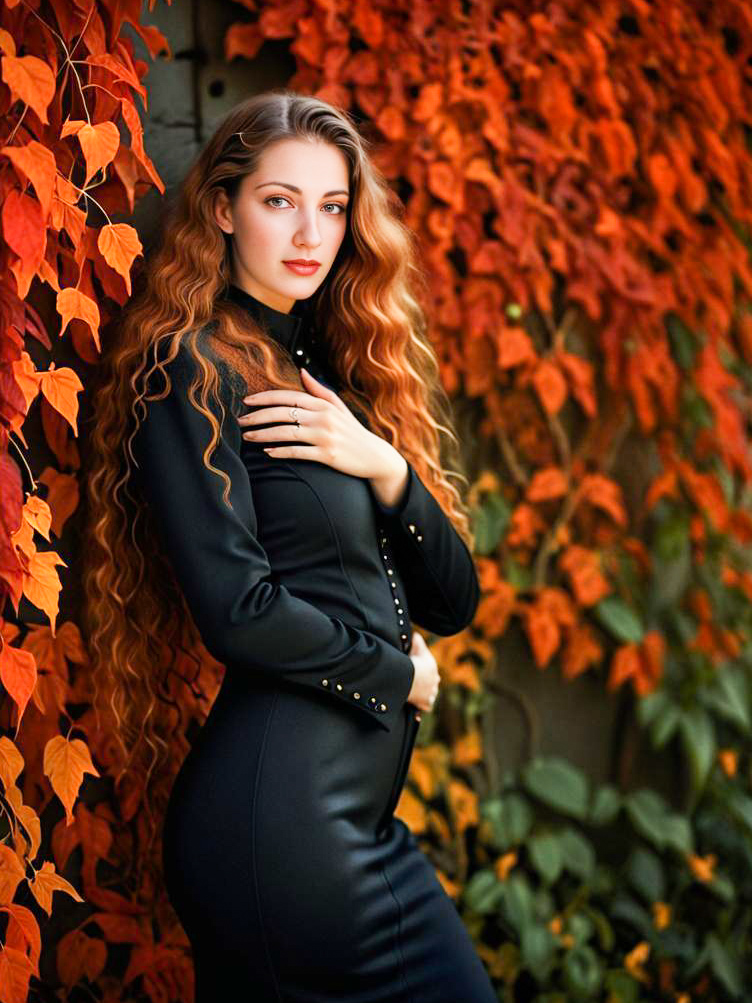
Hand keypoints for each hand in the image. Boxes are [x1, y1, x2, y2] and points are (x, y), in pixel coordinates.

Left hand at [238, 368, 406, 491]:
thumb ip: (318, 390)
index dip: (265, 397)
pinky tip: (267, 452)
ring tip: (248, 437)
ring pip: (286, 433)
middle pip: (282, 413)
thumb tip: (301, 371)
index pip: (288, 396)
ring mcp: (325, 436)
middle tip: (240, 421)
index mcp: (323, 404)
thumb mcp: (338, 407)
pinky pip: (298, 452)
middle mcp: (323, 417)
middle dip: (258, 416)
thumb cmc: (352, 431)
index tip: (247, 401)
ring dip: (263, 435)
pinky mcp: (327, 455)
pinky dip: (280, 452)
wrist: (374, 456)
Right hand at [407, 631, 439, 713]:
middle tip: (418, 683)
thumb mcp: (416, 645)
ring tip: (418, 694)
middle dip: (427, 684)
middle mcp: (435, 683)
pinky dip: (422, 706)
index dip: (425, 672)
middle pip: (433, 684)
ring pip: (431, 695)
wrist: (410, 676)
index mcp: (434, 670)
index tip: (419, 672)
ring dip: (426, 695)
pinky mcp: (425, 703)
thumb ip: (416, 639)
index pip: (432, 672)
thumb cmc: (413, 661)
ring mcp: (431, 694)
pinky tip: (418, 706)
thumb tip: (415, 633)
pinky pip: (426, 706)